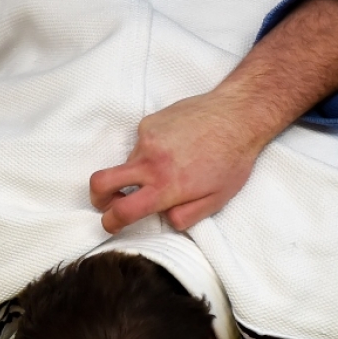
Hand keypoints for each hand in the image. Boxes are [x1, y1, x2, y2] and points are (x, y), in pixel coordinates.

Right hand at [89, 87, 267, 233]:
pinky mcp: (149, 122)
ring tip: (173, 164)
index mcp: (166, 186)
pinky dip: (152, 150)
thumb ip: (185, 216)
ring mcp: (147, 138)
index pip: (122, 211)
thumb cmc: (232, 160)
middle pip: (100, 182)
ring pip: (128, 163)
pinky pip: (141, 144)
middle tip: (109, 202)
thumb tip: (165, 218)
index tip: (112, 223)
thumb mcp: (216, 200)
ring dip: (140, 170)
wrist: (238, 115)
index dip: (110, 222)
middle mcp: (150, 161)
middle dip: (99, 198)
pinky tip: (177, 146)